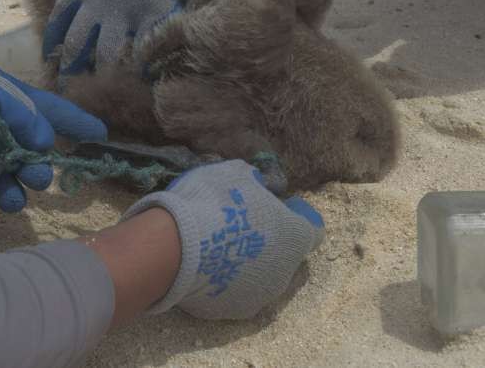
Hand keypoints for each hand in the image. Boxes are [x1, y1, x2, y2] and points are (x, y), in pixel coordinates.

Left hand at [0, 41, 106, 215]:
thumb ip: (25, 118)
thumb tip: (48, 145)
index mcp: (12, 104)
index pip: (54, 114)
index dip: (78, 124)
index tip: (101, 137)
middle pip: (30, 158)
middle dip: (37, 170)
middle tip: (34, 176)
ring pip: (6, 182)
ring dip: (12, 193)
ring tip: (8, 197)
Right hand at [122, 160, 323, 318]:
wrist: (174, 247)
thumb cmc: (213, 203)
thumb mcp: (235, 173)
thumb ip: (253, 179)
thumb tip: (258, 183)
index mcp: (294, 237)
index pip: (311, 229)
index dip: (293, 216)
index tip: (273, 208)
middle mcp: (285, 272)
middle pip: (284, 256)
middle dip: (268, 242)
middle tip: (240, 226)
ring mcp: (260, 296)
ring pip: (260, 278)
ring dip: (247, 265)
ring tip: (218, 249)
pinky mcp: (233, 311)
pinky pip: (233, 292)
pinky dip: (225, 282)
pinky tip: (205, 268)